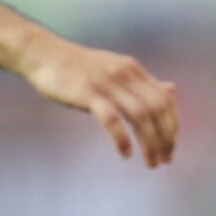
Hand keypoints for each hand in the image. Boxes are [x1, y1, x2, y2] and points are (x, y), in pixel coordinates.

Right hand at [21, 39, 178, 166]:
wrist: (43, 53)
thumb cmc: (79, 67)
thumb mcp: (117, 69)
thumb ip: (143, 82)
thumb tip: (171, 90)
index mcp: (133, 70)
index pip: (164, 100)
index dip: (172, 125)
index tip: (171, 146)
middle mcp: (125, 74)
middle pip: (157, 110)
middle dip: (165, 138)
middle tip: (164, 160)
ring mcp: (107, 83)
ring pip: (140, 116)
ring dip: (149, 143)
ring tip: (151, 162)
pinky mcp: (88, 93)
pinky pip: (112, 119)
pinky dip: (122, 138)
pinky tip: (125, 153)